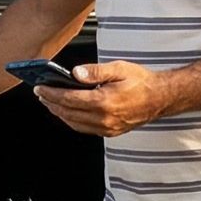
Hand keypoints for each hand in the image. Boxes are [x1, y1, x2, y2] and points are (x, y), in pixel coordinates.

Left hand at [35, 59, 168, 136]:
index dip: (51, 93)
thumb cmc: (141, 81)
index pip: (69, 99)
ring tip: (50, 102)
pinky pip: (84, 128)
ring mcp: (107, 128)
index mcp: (104, 102)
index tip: (40, 88)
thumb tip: (74, 73)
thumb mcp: (118, 68)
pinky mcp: (110, 132)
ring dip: (59, 113)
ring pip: (74, 123)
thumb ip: (95, 71)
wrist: (160, 98)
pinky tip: (66, 111)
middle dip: (51, 103)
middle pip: (68, 112)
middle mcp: (104, 118)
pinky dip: (71, 120)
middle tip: (40, 94)